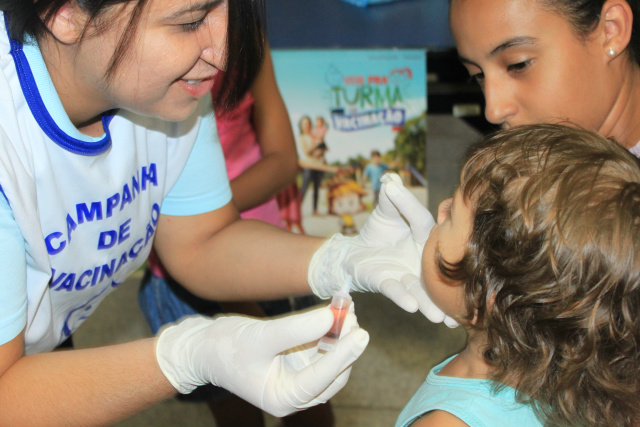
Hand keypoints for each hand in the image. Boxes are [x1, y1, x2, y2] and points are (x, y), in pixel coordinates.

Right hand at [155, 306, 368, 416]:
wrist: (204, 347)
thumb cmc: (225, 346)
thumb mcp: (260, 336)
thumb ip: (295, 329)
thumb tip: (330, 318)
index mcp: (282, 398)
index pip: (320, 378)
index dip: (342, 355)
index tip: (361, 334)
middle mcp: (294, 394)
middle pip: (331, 372)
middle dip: (344, 343)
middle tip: (353, 314)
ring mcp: (298, 378)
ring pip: (329, 359)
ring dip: (340, 335)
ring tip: (347, 307)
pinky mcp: (298, 363)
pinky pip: (321, 348)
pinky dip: (329, 331)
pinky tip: (336, 311)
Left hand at [309, 173, 457, 326]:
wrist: (356, 252)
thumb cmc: (378, 232)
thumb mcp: (384, 211)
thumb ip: (390, 198)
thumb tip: (390, 179)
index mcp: (425, 236)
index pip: (426, 222)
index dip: (419, 212)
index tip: (421, 200)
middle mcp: (421, 258)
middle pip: (438, 267)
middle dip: (451, 279)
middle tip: (466, 281)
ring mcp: (407, 273)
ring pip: (423, 289)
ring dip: (431, 303)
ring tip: (441, 316)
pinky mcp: (387, 282)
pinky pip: (397, 291)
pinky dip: (404, 298)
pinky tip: (412, 307)